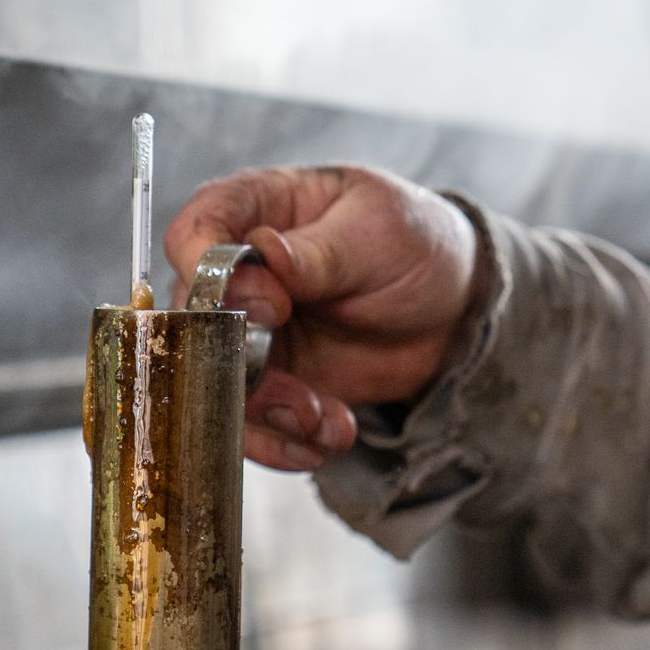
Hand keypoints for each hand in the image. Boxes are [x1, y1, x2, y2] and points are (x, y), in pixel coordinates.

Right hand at [165, 165, 478, 471]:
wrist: (454, 306)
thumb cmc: (414, 239)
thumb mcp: (379, 232)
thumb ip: (319, 252)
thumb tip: (264, 253)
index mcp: (257, 209)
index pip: (196, 230)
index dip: (207, 271)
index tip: (262, 304)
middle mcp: (239, 273)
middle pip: (194, 320)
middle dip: (237, 365)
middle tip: (295, 388)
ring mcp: (250, 331)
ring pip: (217, 382)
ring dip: (265, 415)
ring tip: (322, 421)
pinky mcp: (272, 381)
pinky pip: (254, 421)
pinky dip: (286, 440)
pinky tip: (329, 435)